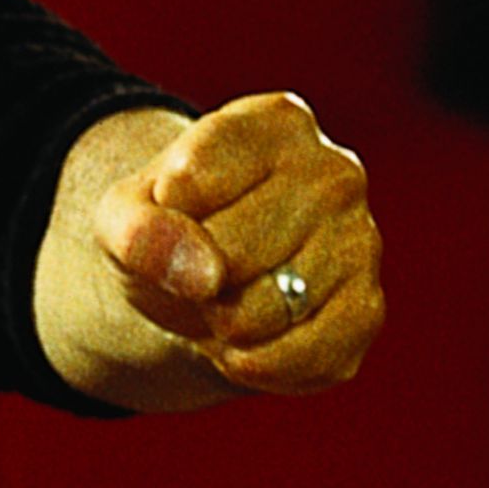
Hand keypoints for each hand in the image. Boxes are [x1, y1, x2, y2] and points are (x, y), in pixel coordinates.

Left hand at [87, 94, 380, 392]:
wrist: (203, 284)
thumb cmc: (170, 229)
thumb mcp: (122, 216)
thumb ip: (137, 230)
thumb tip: (202, 276)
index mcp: (277, 123)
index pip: (192, 179)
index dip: (159, 215)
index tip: (171, 209)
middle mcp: (336, 172)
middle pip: (231, 252)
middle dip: (192, 281)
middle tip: (199, 269)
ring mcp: (361, 241)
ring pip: (265, 310)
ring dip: (220, 325)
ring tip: (224, 300)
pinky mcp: (366, 311)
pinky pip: (297, 358)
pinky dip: (251, 364)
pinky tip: (246, 339)